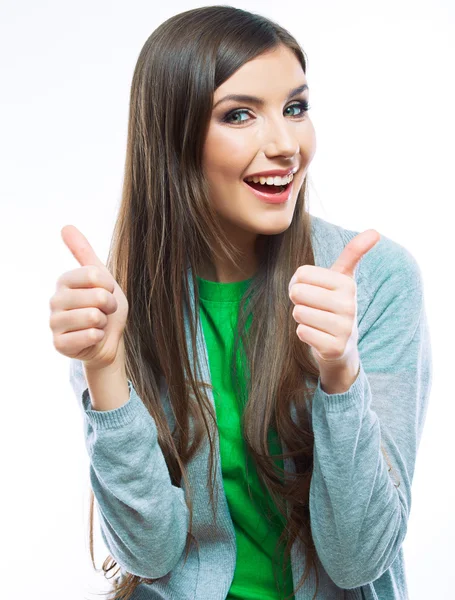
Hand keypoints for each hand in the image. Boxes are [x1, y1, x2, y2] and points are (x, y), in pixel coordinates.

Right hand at [49, 225, 128, 369]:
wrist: (109, 340)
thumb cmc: (105, 308)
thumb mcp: (101, 277)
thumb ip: (84, 253)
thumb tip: (66, 226)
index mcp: (64, 280)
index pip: (94, 274)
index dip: (109, 286)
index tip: (107, 292)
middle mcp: (55, 300)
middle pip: (96, 296)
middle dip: (109, 306)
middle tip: (104, 311)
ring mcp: (55, 323)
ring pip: (93, 317)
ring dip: (103, 322)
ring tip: (97, 324)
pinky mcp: (59, 344)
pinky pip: (90, 336)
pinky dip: (99, 337)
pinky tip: (93, 337)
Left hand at [288, 229, 380, 371]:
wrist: (343, 345)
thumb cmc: (335, 305)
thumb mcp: (343, 277)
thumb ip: (353, 252)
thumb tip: (375, 231)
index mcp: (347, 284)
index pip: (301, 274)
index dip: (298, 282)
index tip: (312, 290)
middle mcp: (349, 305)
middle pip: (297, 293)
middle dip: (298, 300)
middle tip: (312, 306)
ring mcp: (343, 328)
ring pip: (299, 313)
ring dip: (302, 317)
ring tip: (317, 320)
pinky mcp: (335, 348)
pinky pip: (302, 332)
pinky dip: (304, 333)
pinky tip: (318, 335)